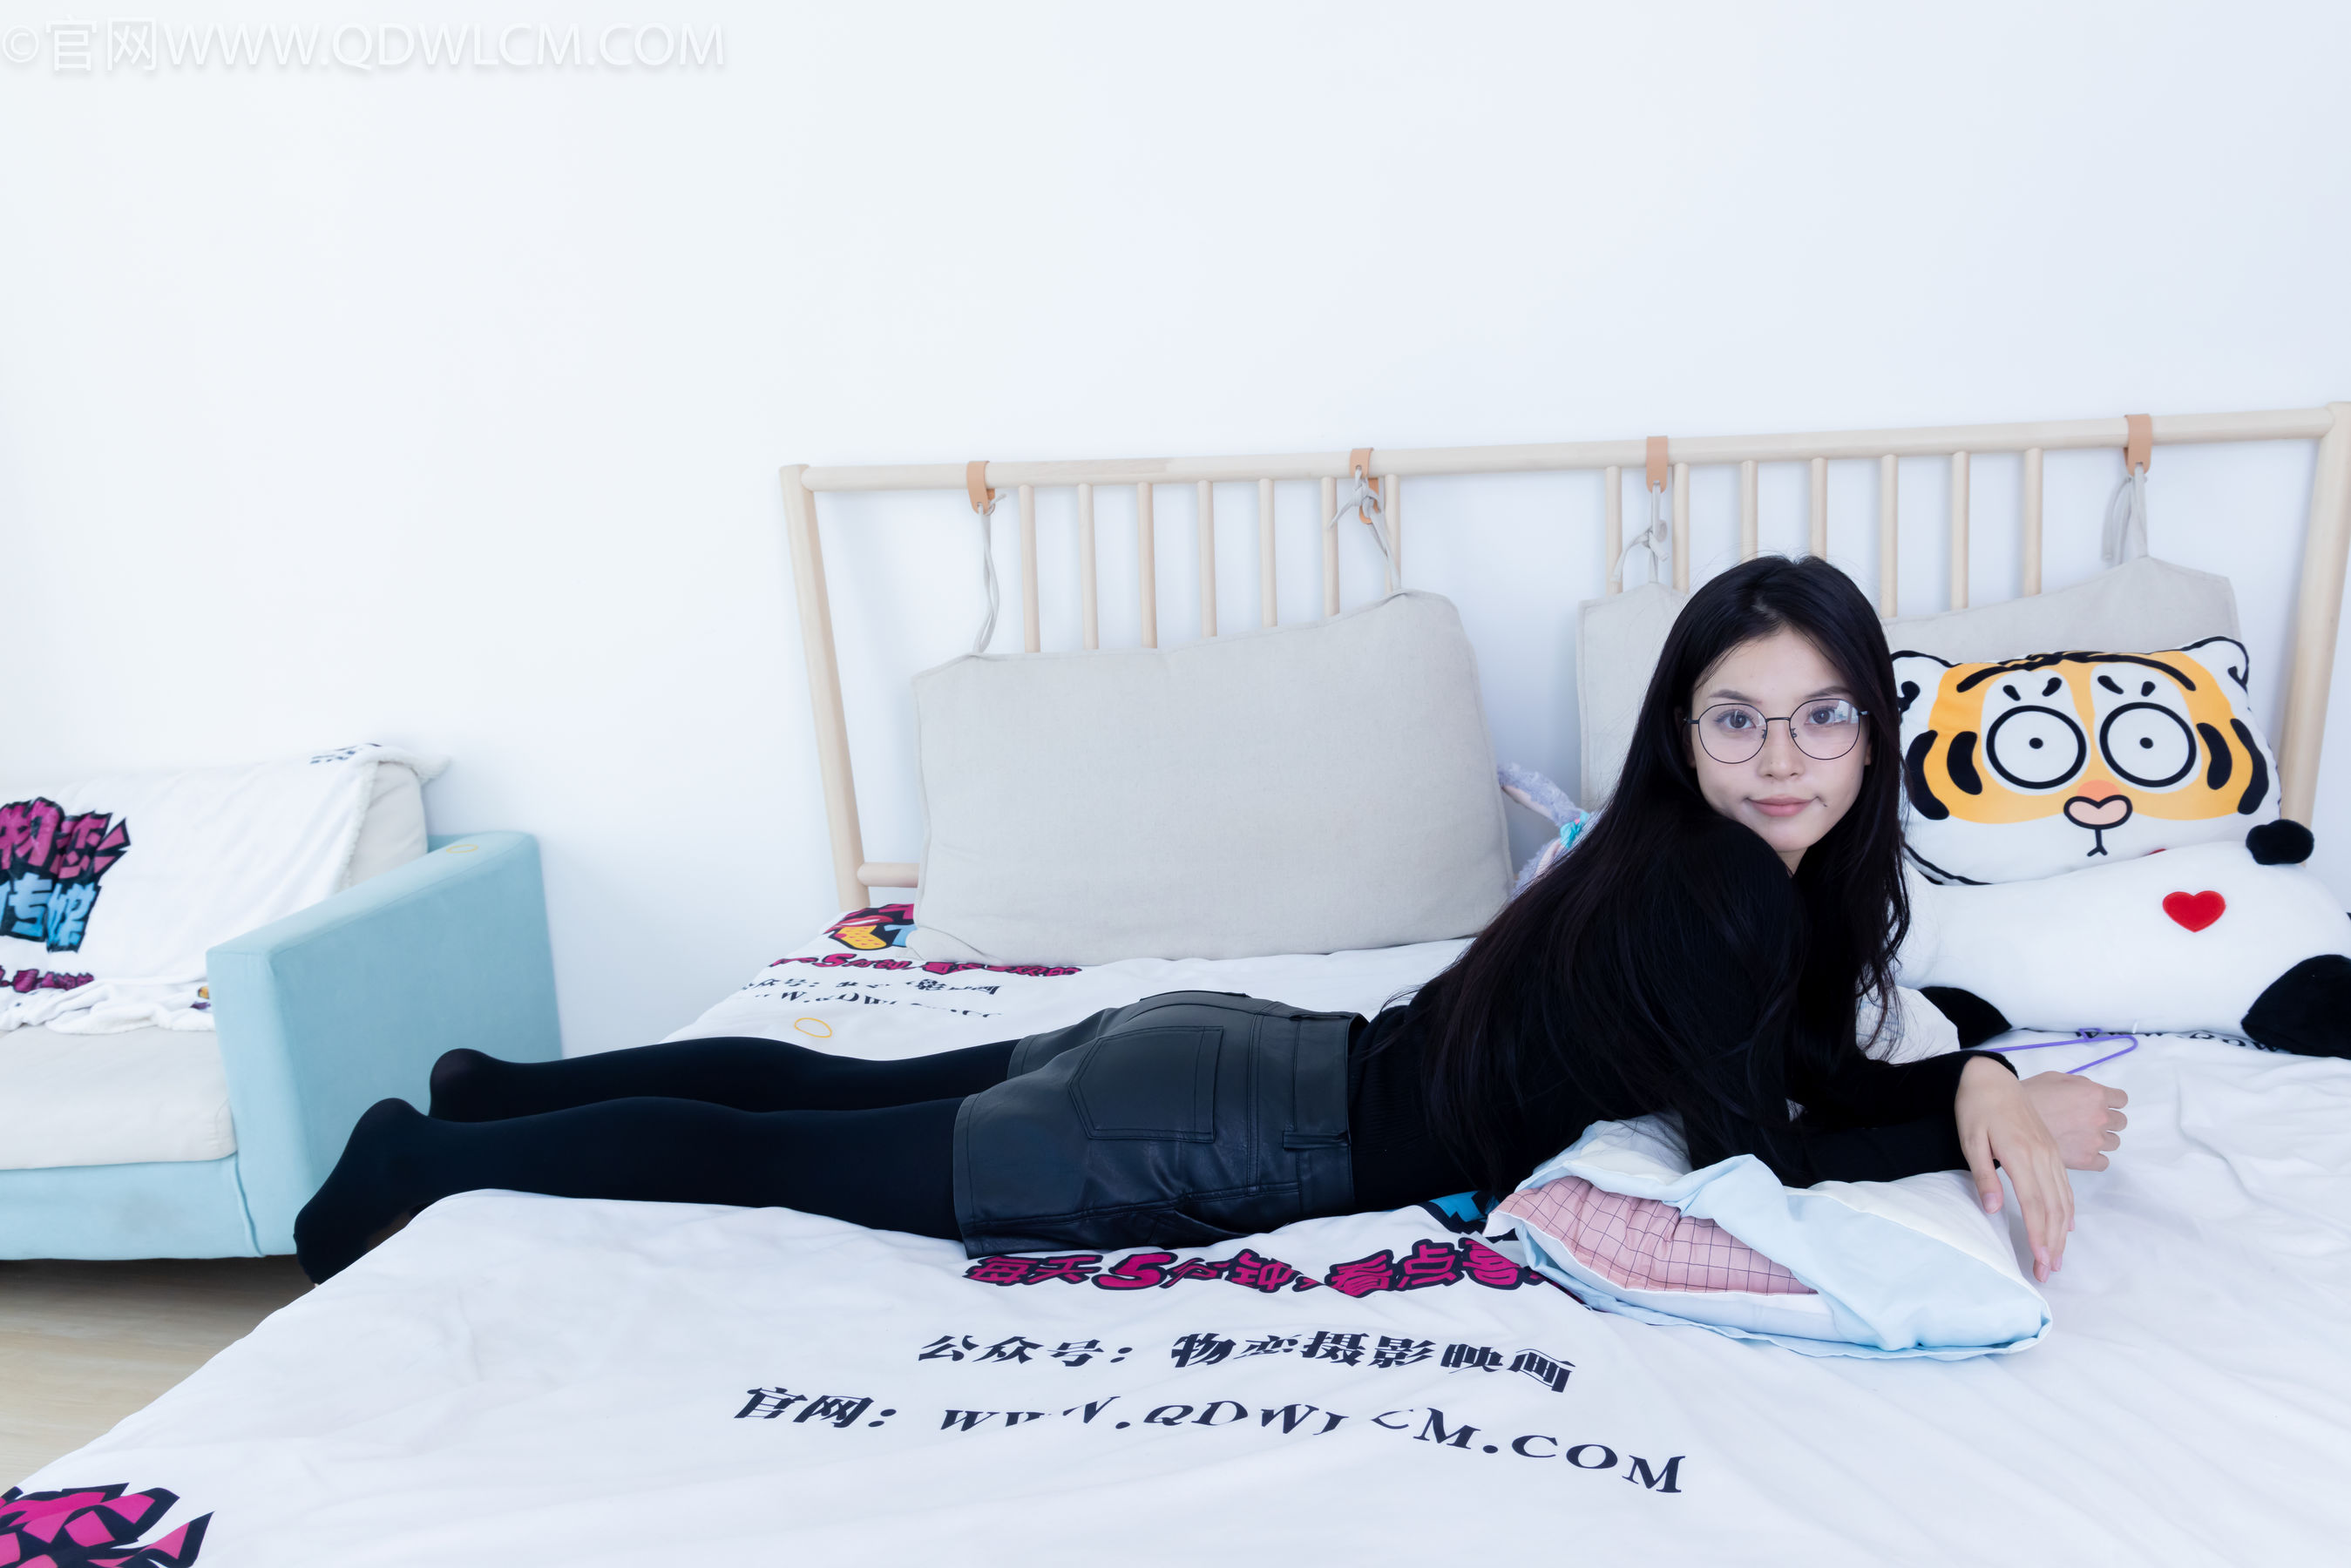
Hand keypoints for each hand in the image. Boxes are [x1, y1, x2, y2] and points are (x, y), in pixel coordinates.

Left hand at [1955, 1055, 2073, 1282]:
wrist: (1992, 1079)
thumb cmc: (1976, 1109)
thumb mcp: (1971, 1141)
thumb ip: (1984, 1176)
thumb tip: (1994, 1210)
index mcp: (2021, 1155)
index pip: (2034, 1205)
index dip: (2038, 1236)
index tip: (2041, 1262)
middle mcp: (2042, 1157)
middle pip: (2053, 1208)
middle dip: (2052, 1244)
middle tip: (2049, 1271)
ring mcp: (2050, 1153)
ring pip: (2063, 1200)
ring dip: (2061, 1233)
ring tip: (2057, 1258)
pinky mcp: (2051, 1151)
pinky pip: (2065, 1186)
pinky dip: (2067, 1210)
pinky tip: (2065, 1227)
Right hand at [2019, 1072, 2127, 1169]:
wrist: (2007, 1118)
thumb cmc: (2029, 1096)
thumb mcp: (2055, 1078)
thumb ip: (2080, 1084)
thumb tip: (2091, 1092)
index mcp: (2094, 1094)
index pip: (2121, 1099)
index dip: (2110, 1102)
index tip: (2100, 1106)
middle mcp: (2099, 1117)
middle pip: (2120, 1122)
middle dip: (2107, 1121)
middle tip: (2086, 1122)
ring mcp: (2093, 1140)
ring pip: (2114, 1142)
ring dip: (2101, 1139)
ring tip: (2079, 1137)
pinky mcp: (2085, 1160)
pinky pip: (2104, 1162)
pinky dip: (2094, 1158)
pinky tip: (2078, 1151)